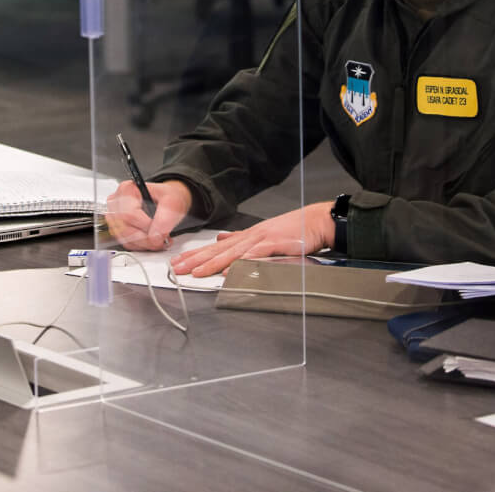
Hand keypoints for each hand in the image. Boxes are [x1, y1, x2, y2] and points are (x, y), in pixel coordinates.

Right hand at [104, 179, 192, 251]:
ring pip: (125, 239)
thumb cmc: (166, 196)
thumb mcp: (173, 200)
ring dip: (145, 243)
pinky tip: (152, 239)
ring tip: (159, 238)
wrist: (166, 200)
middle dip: (147, 239)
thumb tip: (156, 236)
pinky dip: (141, 245)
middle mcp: (117, 202)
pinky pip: (127, 243)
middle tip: (162, 238)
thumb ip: (166, 216)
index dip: (146, 226)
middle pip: (125, 229)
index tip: (160, 231)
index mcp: (127, 190)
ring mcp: (115, 217)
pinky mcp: (118, 229)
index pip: (129, 214)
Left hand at [168, 202, 335, 278]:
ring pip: (233, 253)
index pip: (216, 247)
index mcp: (246, 236)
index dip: (196, 254)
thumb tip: (222, 239)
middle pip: (218, 250)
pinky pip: (255, 256)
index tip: (179, 262)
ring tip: (197, 272)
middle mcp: (250, 236)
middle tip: (177, 269)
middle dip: (196, 260)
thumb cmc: (293, 229)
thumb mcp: (264, 233)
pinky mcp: (276, 245)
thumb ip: (241, 238)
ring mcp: (262, 239)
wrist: (317, 220)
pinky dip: (242, 263)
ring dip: (213, 264)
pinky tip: (230, 271)